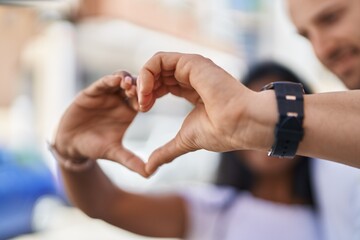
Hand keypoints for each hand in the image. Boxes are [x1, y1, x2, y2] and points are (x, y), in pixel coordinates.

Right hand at [54, 72, 147, 176]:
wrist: (71, 144)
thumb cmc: (95, 147)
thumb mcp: (114, 153)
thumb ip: (131, 161)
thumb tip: (150, 174)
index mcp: (129, 111)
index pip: (143, 100)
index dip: (148, 100)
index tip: (149, 105)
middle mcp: (120, 100)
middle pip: (135, 86)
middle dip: (139, 87)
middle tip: (142, 91)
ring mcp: (107, 94)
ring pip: (120, 79)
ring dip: (126, 79)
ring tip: (129, 85)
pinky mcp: (92, 92)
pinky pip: (103, 82)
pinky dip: (110, 80)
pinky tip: (116, 80)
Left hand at [136, 52, 273, 174]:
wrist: (240, 124)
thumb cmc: (220, 132)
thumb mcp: (184, 140)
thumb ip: (166, 151)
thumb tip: (149, 168)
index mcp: (192, 89)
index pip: (163, 85)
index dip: (149, 95)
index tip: (143, 111)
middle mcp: (191, 75)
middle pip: (157, 74)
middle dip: (143, 88)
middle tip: (140, 106)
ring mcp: (192, 68)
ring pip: (156, 64)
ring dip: (143, 81)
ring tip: (142, 100)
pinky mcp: (191, 63)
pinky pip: (160, 59)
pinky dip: (147, 73)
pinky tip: (146, 92)